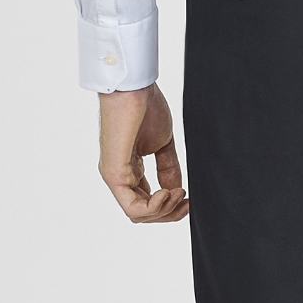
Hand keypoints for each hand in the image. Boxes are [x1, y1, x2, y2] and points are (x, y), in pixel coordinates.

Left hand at [98, 85, 188, 222]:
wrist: (134, 88)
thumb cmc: (144, 107)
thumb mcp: (163, 144)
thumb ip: (168, 169)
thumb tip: (176, 191)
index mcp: (129, 169)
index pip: (146, 202)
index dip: (170, 207)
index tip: (188, 198)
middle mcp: (118, 176)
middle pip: (143, 213)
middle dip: (169, 213)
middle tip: (187, 202)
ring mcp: (114, 176)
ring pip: (137, 214)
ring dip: (164, 211)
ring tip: (178, 194)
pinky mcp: (114, 173)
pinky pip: (132, 206)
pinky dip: (154, 207)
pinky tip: (168, 193)